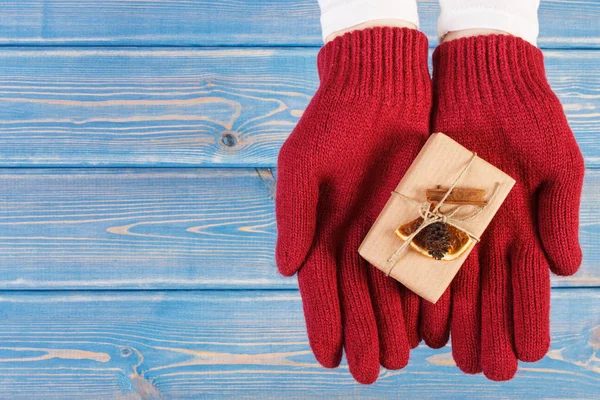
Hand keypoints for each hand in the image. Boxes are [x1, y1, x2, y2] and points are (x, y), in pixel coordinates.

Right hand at [275, 27, 429, 383]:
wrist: (379, 88)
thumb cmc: (331, 123)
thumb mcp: (301, 165)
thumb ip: (293, 216)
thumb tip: (286, 270)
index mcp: (319, 231)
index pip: (318, 287)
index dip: (322, 322)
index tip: (328, 358)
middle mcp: (352, 240)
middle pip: (356, 297)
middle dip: (361, 335)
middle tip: (369, 373)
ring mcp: (388, 232)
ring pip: (389, 290)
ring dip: (392, 325)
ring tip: (397, 359)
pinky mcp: (422, 219)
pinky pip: (423, 265)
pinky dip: (423, 296)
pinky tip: (427, 324)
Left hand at [422, 34, 584, 380]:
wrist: (483, 83)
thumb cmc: (528, 118)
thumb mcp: (557, 162)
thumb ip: (559, 214)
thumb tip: (567, 268)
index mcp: (524, 227)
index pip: (528, 284)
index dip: (529, 318)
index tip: (528, 355)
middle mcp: (487, 233)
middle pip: (489, 292)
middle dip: (490, 331)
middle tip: (488, 370)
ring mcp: (454, 223)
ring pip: (455, 281)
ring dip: (457, 320)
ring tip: (455, 356)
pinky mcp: (423, 207)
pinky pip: (421, 251)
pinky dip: (423, 283)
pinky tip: (422, 313)